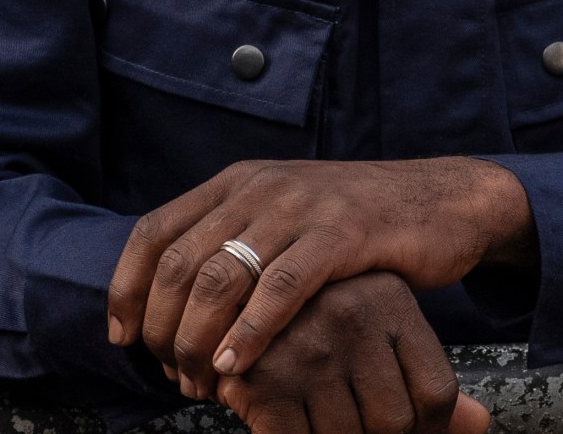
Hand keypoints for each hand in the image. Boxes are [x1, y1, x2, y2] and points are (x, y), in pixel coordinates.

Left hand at [107, 158, 532, 391]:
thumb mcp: (283, 218)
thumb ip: (233, 241)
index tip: (122, 336)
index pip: (155, 230)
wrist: (440, 202)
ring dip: (200, 337)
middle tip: (169, 372)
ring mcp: (300, 207)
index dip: (127, 286)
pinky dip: (251, 330)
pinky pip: (281, 287)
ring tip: (199, 380)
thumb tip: (175, 297)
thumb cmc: (356, 225)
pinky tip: (237, 365)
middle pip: (180, 261)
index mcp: (236, 183)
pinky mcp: (341, 234)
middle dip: (163, 326)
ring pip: (222, 276)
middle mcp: (259, 188)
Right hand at [210, 272, 489, 433]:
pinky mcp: (264, 378)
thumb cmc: (315, 331)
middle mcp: (350, 314)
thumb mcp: (380, 338)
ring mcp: (305, 346)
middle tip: (350, 419)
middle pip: (396, 422)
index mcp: (388, 298)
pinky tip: (292, 421)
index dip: (430, 430)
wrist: (230, 303)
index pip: (437, 393)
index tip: (405, 429)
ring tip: (317, 415)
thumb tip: (480, 425)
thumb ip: (428, 385)